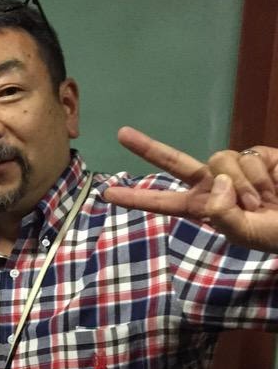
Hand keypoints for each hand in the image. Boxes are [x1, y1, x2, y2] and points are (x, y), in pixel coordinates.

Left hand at [103, 126, 277, 252]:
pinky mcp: (258, 154)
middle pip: (175, 162)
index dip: (137, 197)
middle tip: (121, 134)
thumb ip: (224, 214)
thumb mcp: (246, 234)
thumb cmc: (276, 233)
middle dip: (148, 148)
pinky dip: (263, 176)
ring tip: (263, 202)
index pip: (164, 201)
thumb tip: (216, 182)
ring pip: (220, 160)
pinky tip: (276, 186)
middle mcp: (214, 184)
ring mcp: (235, 168)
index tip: (107, 193)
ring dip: (245, 185)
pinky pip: (249, 157)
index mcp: (204, 208)